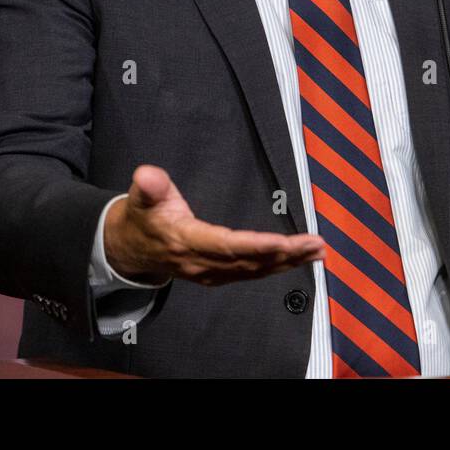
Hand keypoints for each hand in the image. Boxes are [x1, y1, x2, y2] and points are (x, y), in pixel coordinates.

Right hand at [104, 165, 323, 285]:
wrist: (132, 249)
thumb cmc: (142, 218)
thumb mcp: (139, 198)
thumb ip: (148, 186)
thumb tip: (146, 175)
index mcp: (186, 242)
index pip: (225, 246)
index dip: (254, 246)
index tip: (281, 242)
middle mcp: (203, 263)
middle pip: (249, 261)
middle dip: (284, 254)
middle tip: (314, 244)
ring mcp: (213, 273)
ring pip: (256, 270)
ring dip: (289, 262)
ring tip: (317, 251)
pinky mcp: (220, 274)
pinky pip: (254, 273)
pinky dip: (280, 267)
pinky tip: (301, 259)